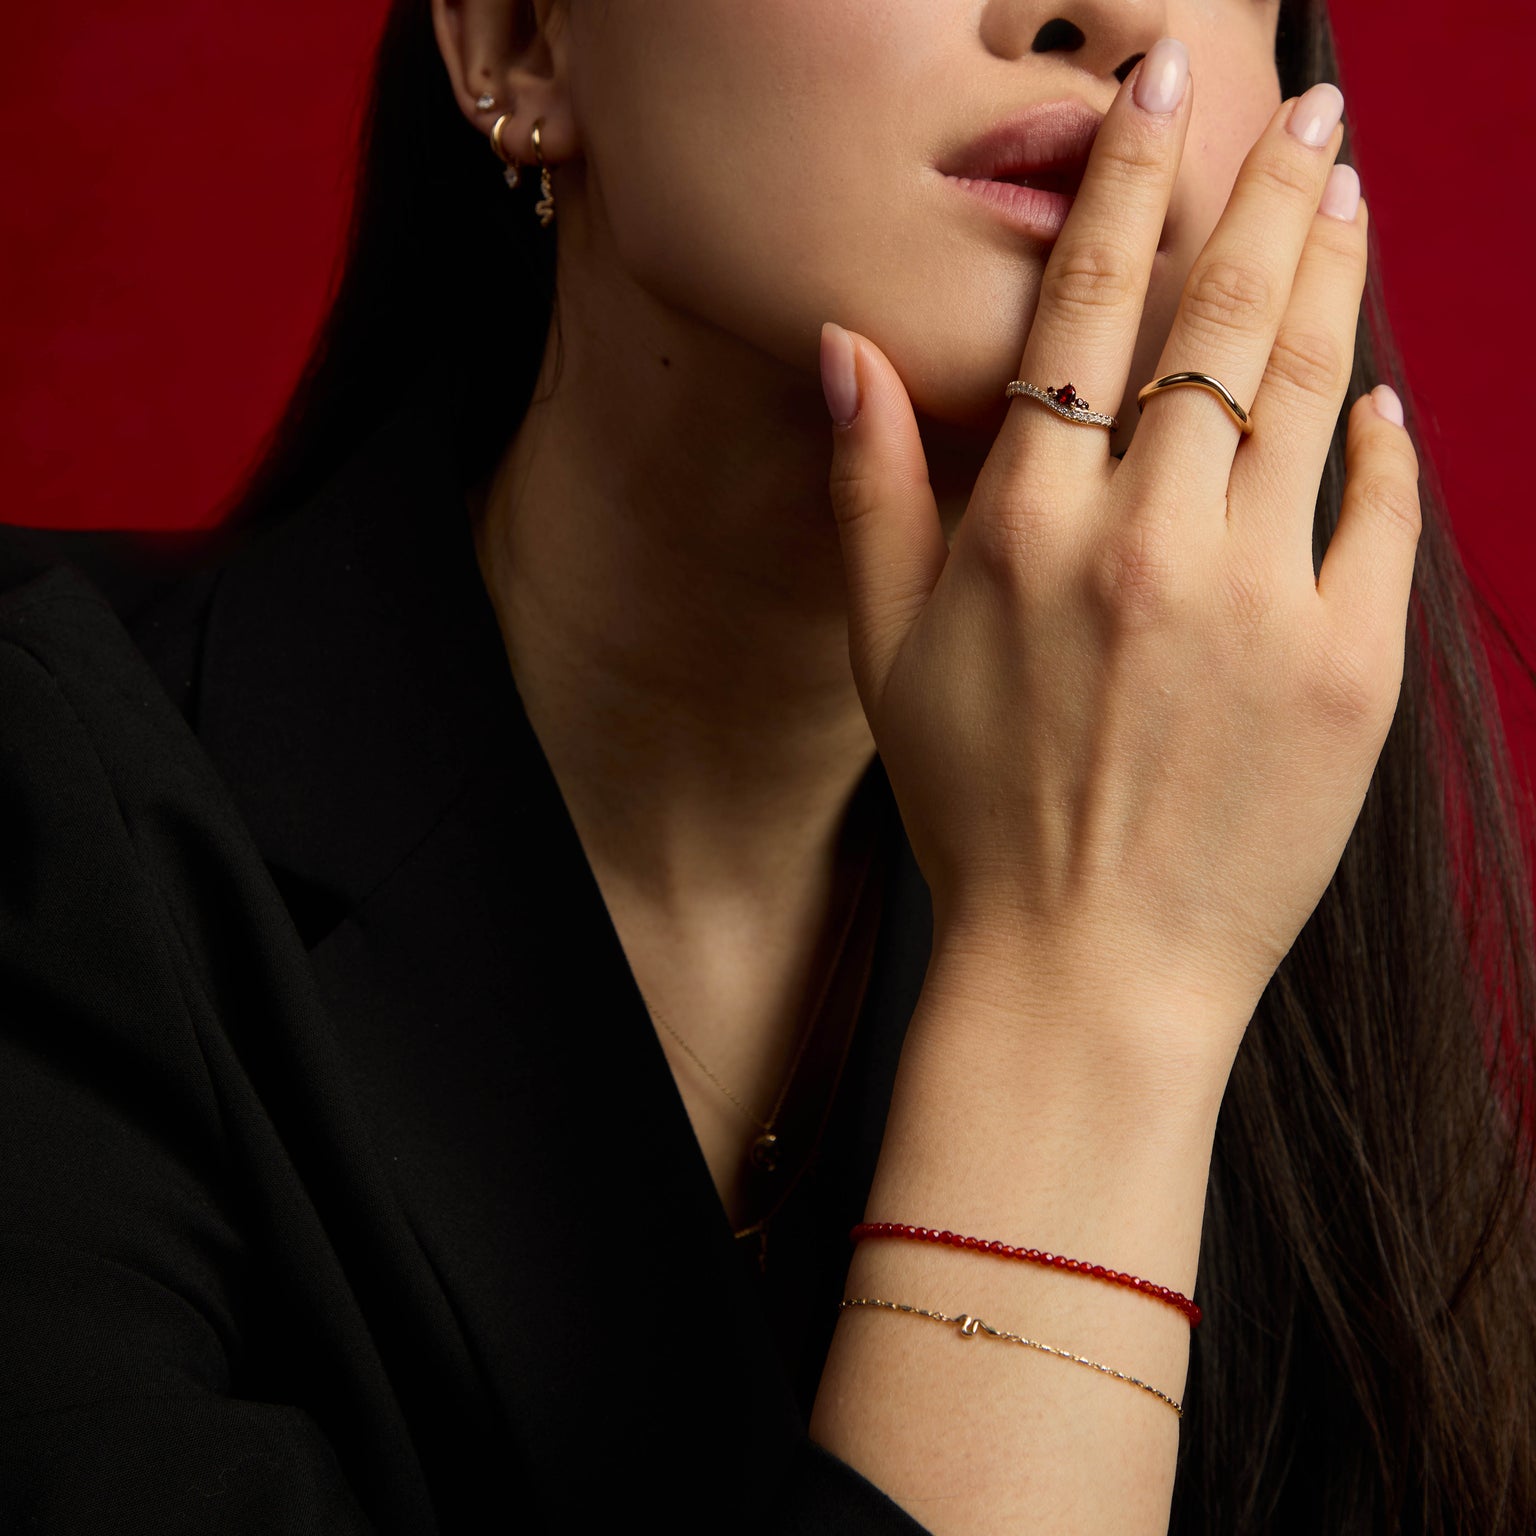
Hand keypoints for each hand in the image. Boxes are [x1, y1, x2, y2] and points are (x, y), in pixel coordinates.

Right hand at [820, 44, 1420, 1074]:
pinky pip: (1384, 519)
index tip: (1148, 92)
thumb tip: (846, 347)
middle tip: (1307, 112)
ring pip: (1313, 390)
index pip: (1084, 306)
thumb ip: (869, 490)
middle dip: (1266, 191)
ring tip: (1351, 195)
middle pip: (1220, 319)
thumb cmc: (977, 812)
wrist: (1087, 971)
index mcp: (1027, 531)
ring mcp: (1261, 603)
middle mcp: (1146, 543)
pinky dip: (1390, 443)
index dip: (1121, 181)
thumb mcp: (885, 654)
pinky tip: (1387, 397)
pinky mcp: (1350, 670)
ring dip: (1335, 276)